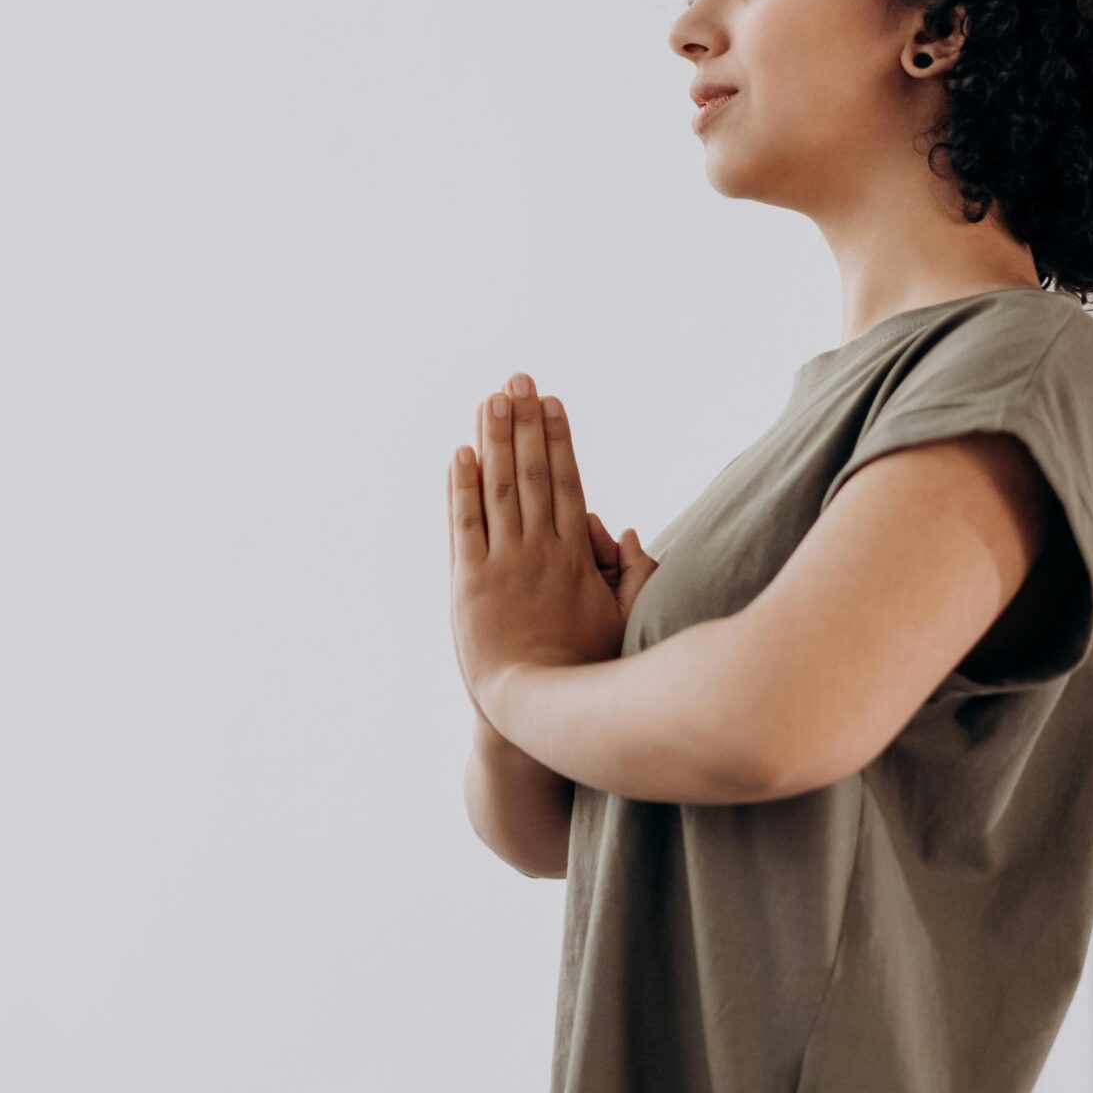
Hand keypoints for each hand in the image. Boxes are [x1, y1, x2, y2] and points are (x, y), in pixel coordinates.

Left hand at [447, 374, 657, 711]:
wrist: (536, 711)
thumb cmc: (587, 671)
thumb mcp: (625, 618)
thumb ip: (633, 572)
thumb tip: (622, 528)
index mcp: (576, 556)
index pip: (566, 481)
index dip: (557, 438)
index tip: (550, 403)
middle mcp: (540, 552)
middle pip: (531, 473)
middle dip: (523, 423)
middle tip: (516, 381)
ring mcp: (503, 565)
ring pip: (498, 489)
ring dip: (493, 440)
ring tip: (490, 401)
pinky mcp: (468, 584)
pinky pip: (463, 525)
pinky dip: (461, 488)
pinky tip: (459, 455)